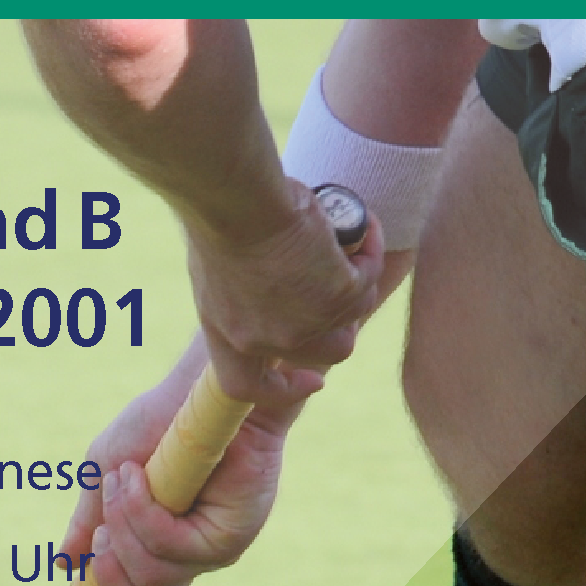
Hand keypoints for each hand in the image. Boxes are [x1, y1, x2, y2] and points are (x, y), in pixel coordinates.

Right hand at [60, 348, 300, 585]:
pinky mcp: (228, 536)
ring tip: (128, 477)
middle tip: (102, 535)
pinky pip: (169, 547)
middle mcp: (187, 559)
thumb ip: (88, 521)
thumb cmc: (158, 423)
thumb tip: (65, 565)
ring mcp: (209, 551)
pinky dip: (143, 512)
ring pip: (149, 575)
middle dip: (111, 579)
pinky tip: (142, 476)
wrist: (199, 389)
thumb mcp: (106, 471)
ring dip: (122, 524)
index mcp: (158, 549)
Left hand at [185, 186, 383, 406]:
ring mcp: (306, 325)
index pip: (252, 388)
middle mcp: (269, 341)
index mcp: (227, 337)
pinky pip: (367, 279)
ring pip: (354, 317)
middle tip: (343, 293)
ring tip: (353, 243)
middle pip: (324, 353)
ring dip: (360, 283)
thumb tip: (267, 281)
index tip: (315, 379)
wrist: (238, 197)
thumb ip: (240, 291)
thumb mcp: (216, 265)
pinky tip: (364, 225)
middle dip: (340, 327)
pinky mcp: (339, 297)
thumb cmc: (218, 214)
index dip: (286, 388)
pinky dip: (369, 250)